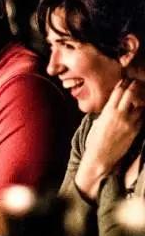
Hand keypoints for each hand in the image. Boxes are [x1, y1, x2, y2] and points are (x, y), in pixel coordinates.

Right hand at [76, 78, 144, 198]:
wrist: (100, 156)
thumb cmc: (95, 140)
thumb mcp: (98, 122)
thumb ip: (107, 112)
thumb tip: (113, 105)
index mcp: (108, 111)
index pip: (118, 92)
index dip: (122, 84)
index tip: (125, 80)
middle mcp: (119, 115)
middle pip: (130, 94)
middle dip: (133, 87)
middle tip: (136, 82)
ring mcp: (129, 123)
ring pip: (139, 105)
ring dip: (140, 99)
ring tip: (140, 96)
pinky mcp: (135, 131)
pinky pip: (142, 117)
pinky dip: (141, 112)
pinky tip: (140, 110)